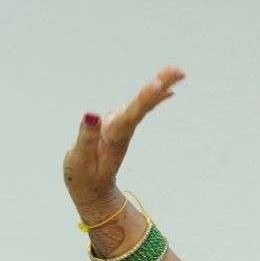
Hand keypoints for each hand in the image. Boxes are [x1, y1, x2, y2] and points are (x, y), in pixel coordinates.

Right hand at [63, 65, 185, 220]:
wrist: (92, 189)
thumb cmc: (83, 175)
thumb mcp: (79, 159)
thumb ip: (87, 137)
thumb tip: (92, 114)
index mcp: (114, 137)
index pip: (131, 115)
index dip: (144, 99)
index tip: (159, 85)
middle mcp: (123, 130)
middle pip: (144, 104)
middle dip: (160, 86)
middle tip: (179, 71)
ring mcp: (124, 127)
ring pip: (144, 103)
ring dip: (160, 86)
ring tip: (177, 71)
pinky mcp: (121, 126)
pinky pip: (140, 107)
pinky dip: (153, 96)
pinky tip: (167, 89)